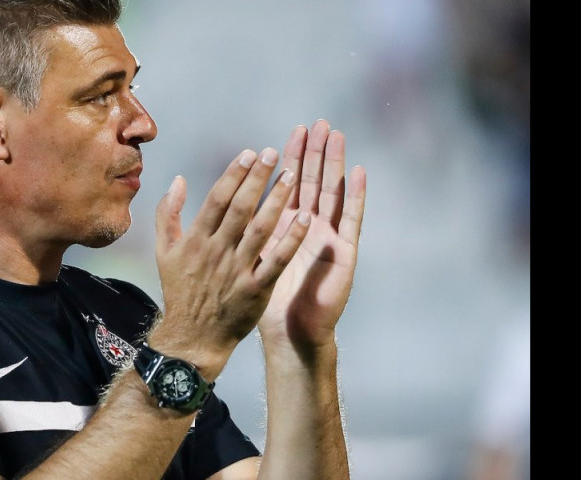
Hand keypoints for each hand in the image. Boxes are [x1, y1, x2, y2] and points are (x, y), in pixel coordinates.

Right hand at [152, 148, 310, 376]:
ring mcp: (237, 270)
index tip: (249, 153)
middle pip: (240, 208)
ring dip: (277, 200)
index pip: (217, 199)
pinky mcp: (255, 289)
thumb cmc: (181, 292)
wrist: (192, 338)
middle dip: (257, 178)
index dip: (234, 174)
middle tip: (273, 153)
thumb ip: (168, 214)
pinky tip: (305, 218)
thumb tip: (176, 180)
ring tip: (292, 175)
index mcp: (196, 240)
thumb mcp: (164, 252)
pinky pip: (276, 260)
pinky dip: (291, 239)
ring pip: (260, 228)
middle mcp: (217, 251)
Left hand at [258, 119, 366, 350]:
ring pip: (333, 193)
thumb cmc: (266, 300)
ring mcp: (328, 237)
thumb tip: (221, 204)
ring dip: (335, 164)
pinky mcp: (343, 253)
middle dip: (315, 152)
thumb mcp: (249, 260)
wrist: (289, 332)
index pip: (289, 185)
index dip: (291, 159)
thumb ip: (240, 230)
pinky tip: (359, 172)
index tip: (292, 132)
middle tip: (318, 122)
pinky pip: (351, 220)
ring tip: (337, 135)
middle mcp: (309, 228)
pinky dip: (356, 195)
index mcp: (284, 227)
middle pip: (313, 181)